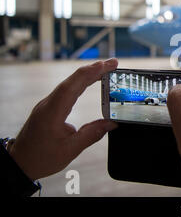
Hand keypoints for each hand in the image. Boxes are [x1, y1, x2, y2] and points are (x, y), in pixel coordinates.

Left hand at [8, 59, 118, 180]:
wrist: (20, 163)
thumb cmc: (41, 158)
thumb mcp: (70, 149)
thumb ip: (92, 134)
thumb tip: (112, 123)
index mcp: (52, 112)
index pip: (72, 86)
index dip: (90, 73)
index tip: (107, 65)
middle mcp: (49, 104)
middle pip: (73, 80)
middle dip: (94, 69)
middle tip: (114, 63)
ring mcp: (48, 104)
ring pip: (70, 83)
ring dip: (88, 74)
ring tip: (106, 69)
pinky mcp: (50, 107)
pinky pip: (67, 90)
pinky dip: (81, 82)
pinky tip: (91, 80)